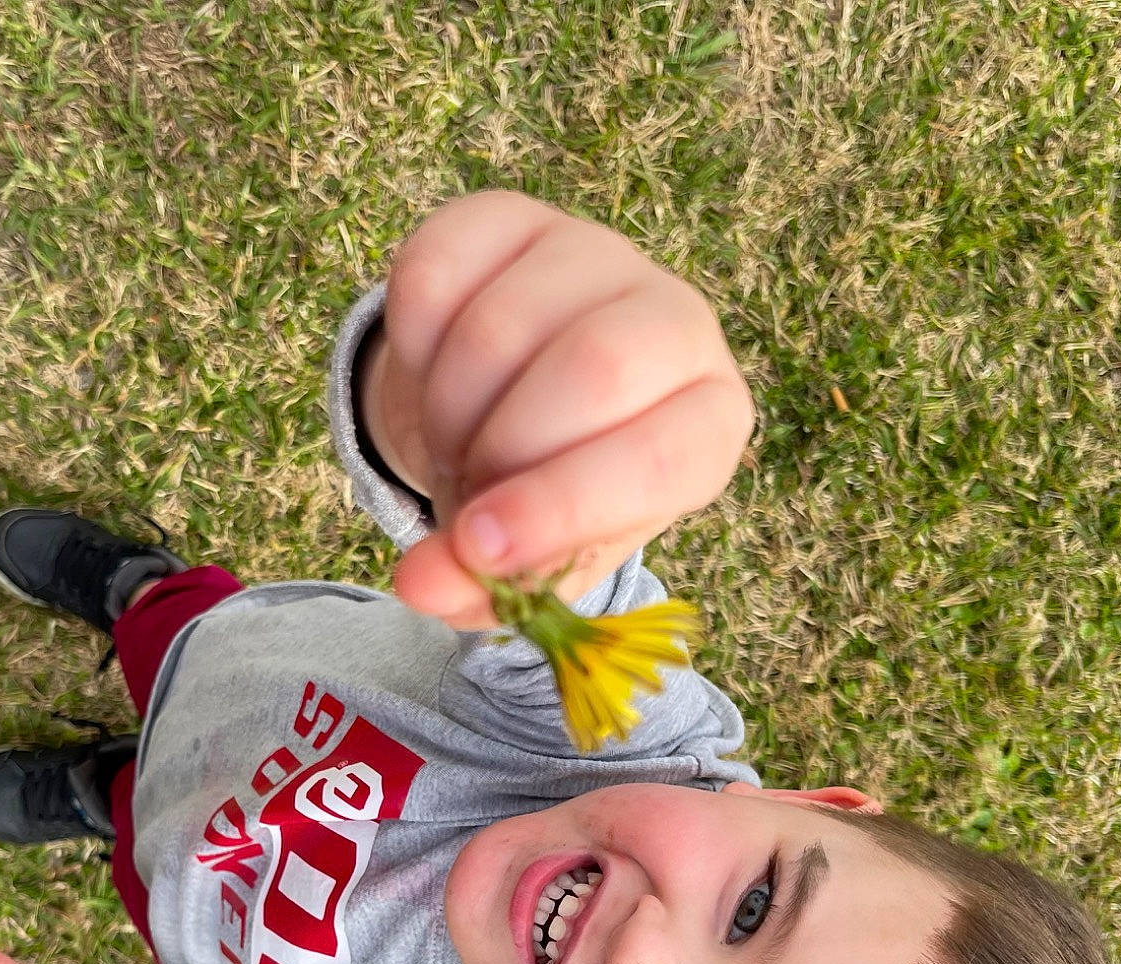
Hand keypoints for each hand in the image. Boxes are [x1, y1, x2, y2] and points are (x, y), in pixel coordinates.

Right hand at [362, 189, 754, 628]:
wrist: (505, 409)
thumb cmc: (544, 495)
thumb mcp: (531, 563)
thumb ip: (486, 588)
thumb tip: (420, 584)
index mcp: (708, 423)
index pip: (662, 458)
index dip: (564, 508)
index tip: (481, 548)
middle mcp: (675, 321)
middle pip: (595, 370)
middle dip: (502, 450)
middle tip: (468, 489)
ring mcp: (594, 256)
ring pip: (500, 329)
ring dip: (448, 415)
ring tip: (456, 447)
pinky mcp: (511, 219)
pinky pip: (434, 275)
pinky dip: (412, 351)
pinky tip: (434, 378)